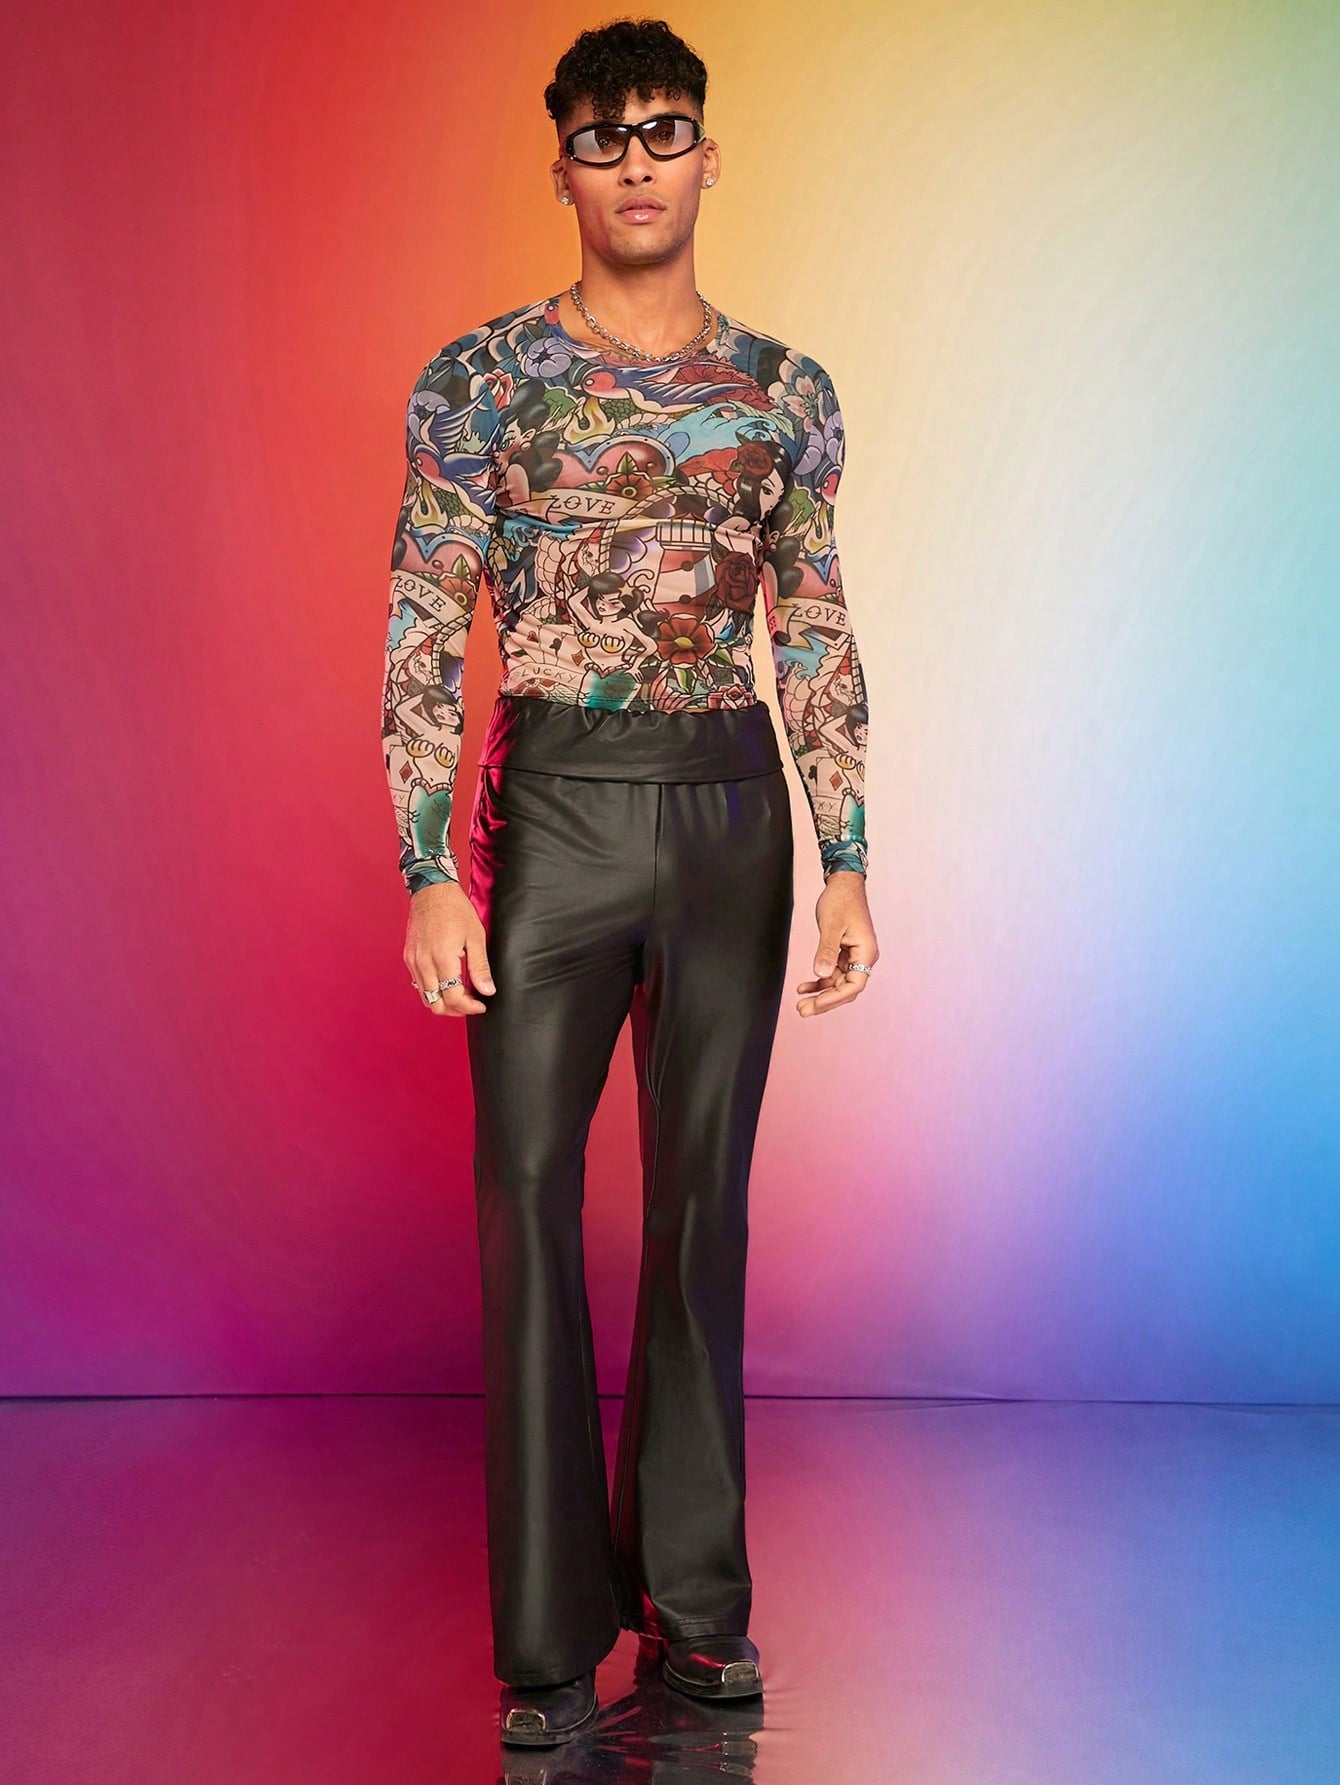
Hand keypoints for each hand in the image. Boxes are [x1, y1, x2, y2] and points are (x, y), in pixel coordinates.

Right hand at [404, 881, 494, 1016]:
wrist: (432, 890)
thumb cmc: (455, 909)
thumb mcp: (476, 936)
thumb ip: (480, 967)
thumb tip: (487, 990)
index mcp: (442, 958)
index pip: (453, 998)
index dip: (469, 1007)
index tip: (481, 1005)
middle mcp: (423, 963)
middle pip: (436, 1004)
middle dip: (456, 1010)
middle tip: (471, 1002)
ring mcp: (413, 961)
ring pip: (425, 997)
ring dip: (443, 1001)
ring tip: (461, 992)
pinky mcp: (408, 957)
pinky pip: (418, 983)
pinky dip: (433, 990)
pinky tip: (447, 981)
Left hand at [796, 871, 877, 1017]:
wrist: (843, 883)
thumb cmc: (840, 900)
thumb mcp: (831, 925)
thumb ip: (826, 951)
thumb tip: (821, 974)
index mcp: (866, 952)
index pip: (854, 985)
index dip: (834, 998)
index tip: (814, 1004)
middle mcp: (863, 957)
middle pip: (846, 989)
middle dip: (825, 1001)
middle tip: (802, 1011)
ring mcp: (854, 956)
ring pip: (838, 984)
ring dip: (820, 994)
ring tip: (801, 1004)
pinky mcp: (844, 953)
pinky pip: (833, 973)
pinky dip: (819, 981)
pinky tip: (804, 987)